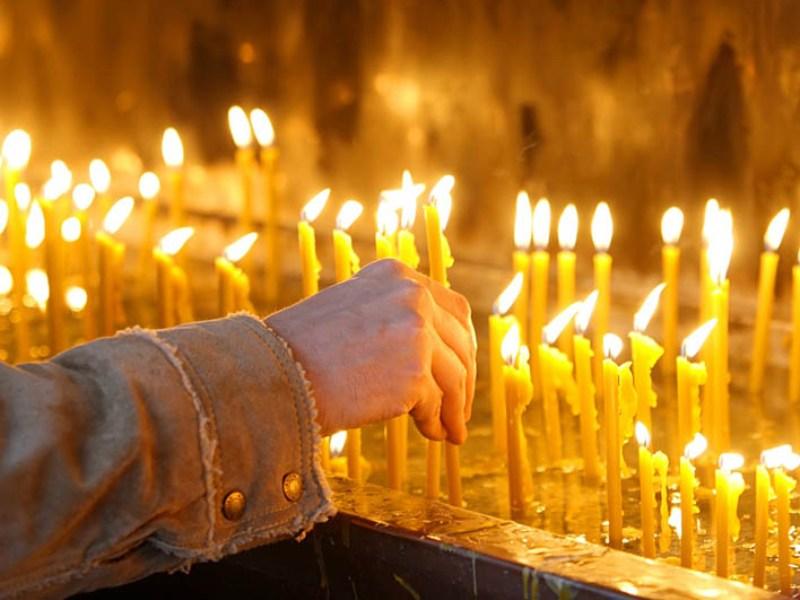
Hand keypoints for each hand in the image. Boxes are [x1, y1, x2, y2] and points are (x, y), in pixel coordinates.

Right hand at [266, 259, 475, 443]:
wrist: (272, 374)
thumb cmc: (300, 351)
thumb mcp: (351, 311)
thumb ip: (391, 317)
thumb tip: (432, 351)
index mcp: (395, 275)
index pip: (453, 308)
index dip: (462, 343)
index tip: (462, 369)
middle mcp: (411, 295)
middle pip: (460, 341)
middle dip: (464, 378)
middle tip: (459, 408)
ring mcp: (416, 331)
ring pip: (454, 376)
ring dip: (454, 407)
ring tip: (448, 431)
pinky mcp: (414, 371)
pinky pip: (437, 403)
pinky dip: (437, 422)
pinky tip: (431, 435)